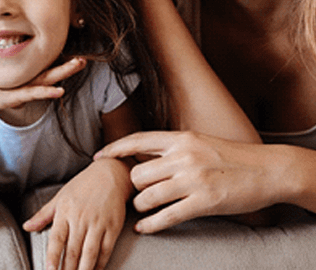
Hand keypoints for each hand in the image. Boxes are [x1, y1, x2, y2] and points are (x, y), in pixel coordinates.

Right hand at [0, 57, 86, 111]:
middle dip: (68, 65)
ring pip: (47, 79)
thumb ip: (13, 95)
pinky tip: (59, 91)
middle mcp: (23, 78)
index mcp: (22, 77)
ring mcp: (19, 85)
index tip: (76, 60)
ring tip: (79, 64)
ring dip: (64, 72)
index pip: (46, 70)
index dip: (61, 65)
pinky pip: (34, 93)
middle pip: (51, 71)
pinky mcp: (14, 95)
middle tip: (84, 60)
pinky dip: (47, 93)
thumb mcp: (2, 92)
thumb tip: (20, 102)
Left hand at [23, 159, 131, 269]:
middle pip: (73, 251)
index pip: (57, 239)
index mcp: (65, 211)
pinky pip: (105, 250)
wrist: (110, 174)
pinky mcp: (113, 227)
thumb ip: (43, 214)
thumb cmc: (82, 186)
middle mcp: (81, 218)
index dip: (53, 258)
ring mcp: (98, 223)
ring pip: (89, 254)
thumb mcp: (60, 197)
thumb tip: (27, 227)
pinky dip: (100, 264)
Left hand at [95, 131, 282, 232]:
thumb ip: (171, 148)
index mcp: (180, 138)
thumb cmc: (230, 156)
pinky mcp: (204, 202)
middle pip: (138, 173)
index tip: (98, 157)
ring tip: (141, 209)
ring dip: (140, 205)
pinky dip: (151, 224)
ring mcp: (193, 180)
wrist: (267, 169)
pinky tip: (144, 227)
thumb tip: (142, 155)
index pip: (138, 140)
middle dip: (133, 186)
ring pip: (148, 195)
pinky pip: (167, 216)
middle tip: (133, 193)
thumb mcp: (198, 142)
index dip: (115, 148)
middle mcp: (183, 156)